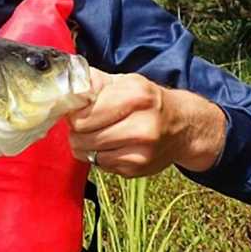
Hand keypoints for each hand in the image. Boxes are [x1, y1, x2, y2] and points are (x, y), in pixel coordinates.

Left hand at [68, 68, 226, 177]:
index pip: (83, 114)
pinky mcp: (136, 169)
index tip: (76, 109)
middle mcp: (141, 126)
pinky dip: (99, 155)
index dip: (73, 112)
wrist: (183, 125)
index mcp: (135, 97)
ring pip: (88, 152)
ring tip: (97, 133)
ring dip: (85, 144)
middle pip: (82, 135)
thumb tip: (68, 85)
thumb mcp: (125, 82)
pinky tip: (111, 145)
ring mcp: (140, 151)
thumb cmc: (147, 100)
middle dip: (77, 129)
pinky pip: (100, 164)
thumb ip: (95, 82)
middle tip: (86, 123)